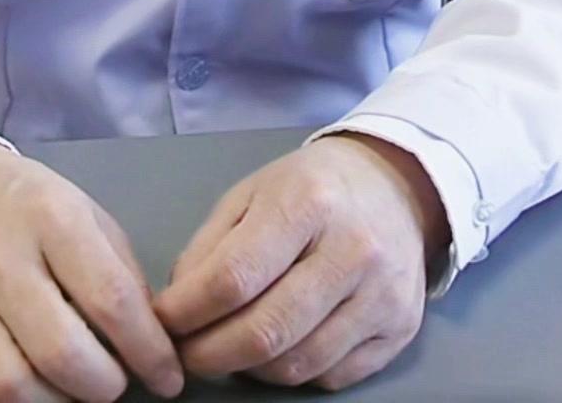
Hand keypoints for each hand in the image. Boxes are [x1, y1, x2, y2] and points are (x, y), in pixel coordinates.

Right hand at [0, 137, 184, 402]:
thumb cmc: (29, 205)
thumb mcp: (86, 213)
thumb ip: (120, 274)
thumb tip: (154, 342)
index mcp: (50, 218)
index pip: (110, 298)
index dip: (148, 350)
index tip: (167, 376)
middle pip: (59, 352)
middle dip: (104, 386)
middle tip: (115, 382)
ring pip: (9, 385)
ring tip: (73, 390)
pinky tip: (23, 396)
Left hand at [152, 133, 448, 390]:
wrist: (394, 186)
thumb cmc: (310, 187)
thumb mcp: (252, 193)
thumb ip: (210, 246)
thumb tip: (177, 306)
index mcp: (308, 202)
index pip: (235, 276)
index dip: (188, 311)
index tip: (162, 322)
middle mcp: (352, 250)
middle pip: (266, 331)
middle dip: (209, 353)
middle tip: (185, 354)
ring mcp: (382, 295)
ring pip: (297, 364)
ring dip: (248, 368)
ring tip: (227, 349)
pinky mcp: (400, 331)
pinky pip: (330, 376)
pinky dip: (291, 373)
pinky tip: (275, 350)